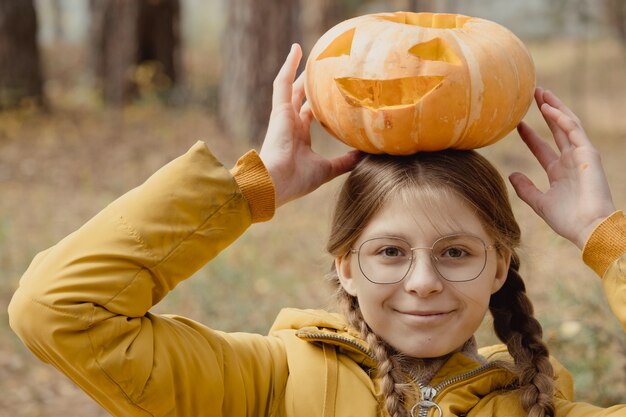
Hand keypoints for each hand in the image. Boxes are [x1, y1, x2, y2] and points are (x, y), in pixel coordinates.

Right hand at [259, 44, 360, 207]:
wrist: (275, 183)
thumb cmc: (297, 180)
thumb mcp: (328, 169)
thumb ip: (346, 161)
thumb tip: (366, 154)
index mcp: (299, 137)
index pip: (309, 115)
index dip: (318, 104)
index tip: (330, 94)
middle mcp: (291, 124)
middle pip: (301, 97)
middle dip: (309, 84)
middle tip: (321, 69)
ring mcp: (284, 116)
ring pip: (292, 87)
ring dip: (298, 70)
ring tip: (307, 52)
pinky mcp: (279, 110)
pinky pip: (282, 83)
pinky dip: (289, 65)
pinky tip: (297, 49)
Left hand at [509, 88, 615, 249]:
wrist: (588, 228)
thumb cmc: (568, 220)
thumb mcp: (540, 202)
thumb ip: (526, 189)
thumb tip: (512, 175)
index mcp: (560, 171)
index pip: (542, 147)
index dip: (530, 135)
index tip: (517, 123)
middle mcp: (571, 160)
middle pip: (557, 129)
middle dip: (546, 111)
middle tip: (533, 95)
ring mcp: (580, 155)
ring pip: (567, 124)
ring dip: (555, 107)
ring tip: (541, 92)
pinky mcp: (588, 153)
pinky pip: (574, 130)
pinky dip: (561, 118)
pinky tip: (549, 108)